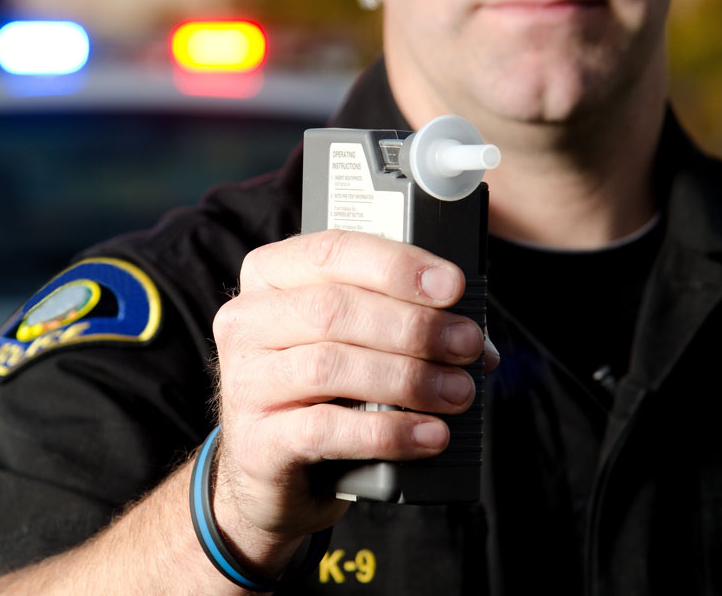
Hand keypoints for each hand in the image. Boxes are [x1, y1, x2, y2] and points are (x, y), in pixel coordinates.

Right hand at [211, 229, 498, 571]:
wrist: (270, 469)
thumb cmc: (321, 387)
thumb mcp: (350, 339)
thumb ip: (400, 321)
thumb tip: (478, 340)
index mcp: (271, 275)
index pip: (332, 251)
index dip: (396, 265)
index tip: (451, 285)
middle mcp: (247, 320)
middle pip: (334, 308)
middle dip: (413, 325)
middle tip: (466, 345)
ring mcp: (243, 380)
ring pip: (330, 365)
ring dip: (407, 377)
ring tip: (457, 392)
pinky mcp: (254, 441)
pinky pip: (324, 429)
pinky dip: (387, 431)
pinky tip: (428, 434)